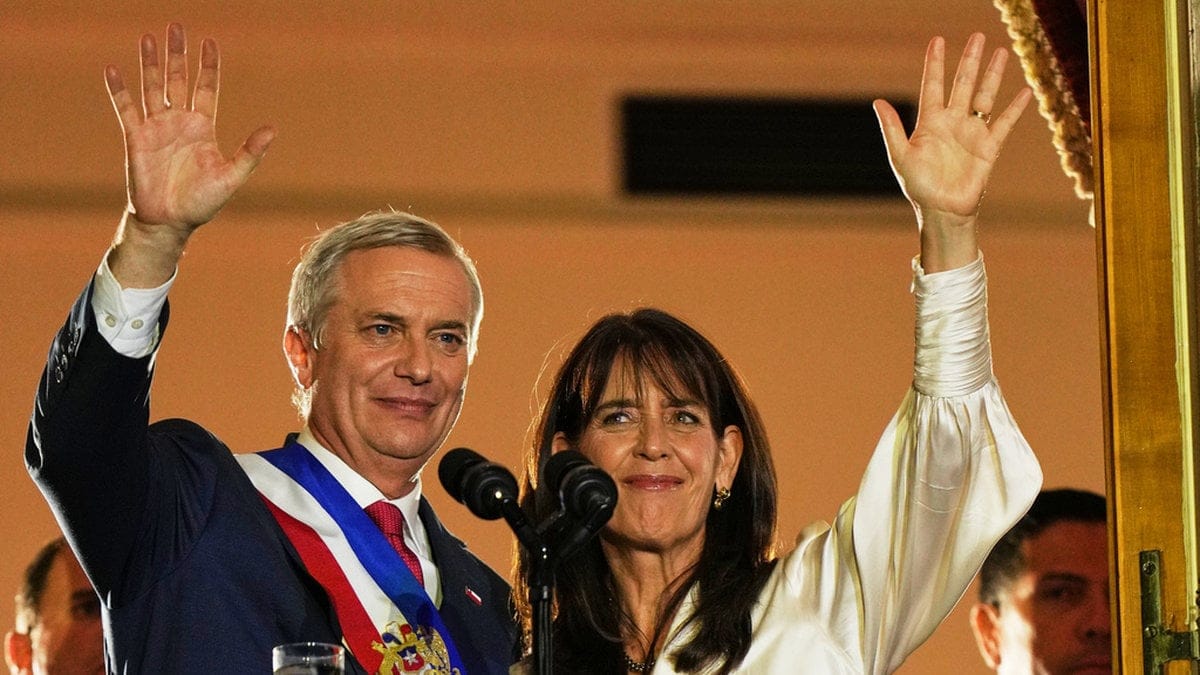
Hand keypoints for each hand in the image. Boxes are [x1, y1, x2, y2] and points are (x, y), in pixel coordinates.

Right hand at [105, 23, 274, 282]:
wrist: (170, 221)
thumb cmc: (202, 202)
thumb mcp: (231, 176)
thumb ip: (250, 152)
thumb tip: (272, 129)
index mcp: (203, 127)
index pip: (207, 88)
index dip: (208, 66)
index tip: (210, 42)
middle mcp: (180, 122)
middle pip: (179, 79)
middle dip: (178, 54)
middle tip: (176, 27)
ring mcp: (157, 127)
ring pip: (153, 87)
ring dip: (150, 63)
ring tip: (149, 37)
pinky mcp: (136, 137)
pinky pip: (126, 108)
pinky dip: (119, 89)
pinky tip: (114, 68)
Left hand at [874, 34, 1031, 271]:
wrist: (942, 210)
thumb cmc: (919, 186)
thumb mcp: (901, 155)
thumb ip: (891, 128)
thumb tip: (877, 101)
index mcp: (930, 123)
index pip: (933, 86)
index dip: (935, 64)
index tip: (937, 41)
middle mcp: (952, 123)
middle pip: (962, 84)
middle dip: (969, 61)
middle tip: (977, 36)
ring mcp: (972, 133)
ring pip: (984, 96)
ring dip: (992, 75)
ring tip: (1001, 52)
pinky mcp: (989, 147)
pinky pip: (1004, 123)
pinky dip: (1015, 108)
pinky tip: (1024, 92)